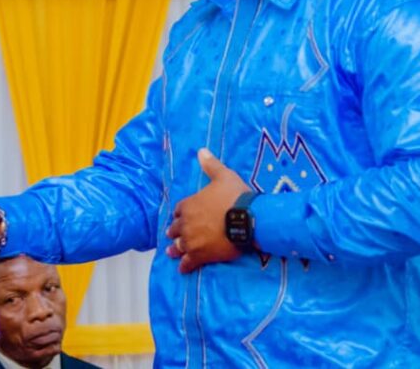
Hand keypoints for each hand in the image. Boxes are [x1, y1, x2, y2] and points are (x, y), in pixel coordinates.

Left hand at [166, 149, 250, 272]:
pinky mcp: (201, 255)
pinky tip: (183, 269)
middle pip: (175, 228)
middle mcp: (186, 223)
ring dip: (174, 248)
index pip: (178, 210)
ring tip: (171, 252)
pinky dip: (185, 266)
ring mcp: (192, 241)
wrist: (248, 219)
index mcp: (189, 204)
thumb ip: (211, 165)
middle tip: (172, 234)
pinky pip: (189, 262)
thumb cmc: (235, 196)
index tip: (180, 216)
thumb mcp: (223, 176)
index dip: (180, 213)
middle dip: (174, 231)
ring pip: (178, 246)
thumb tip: (201, 150)